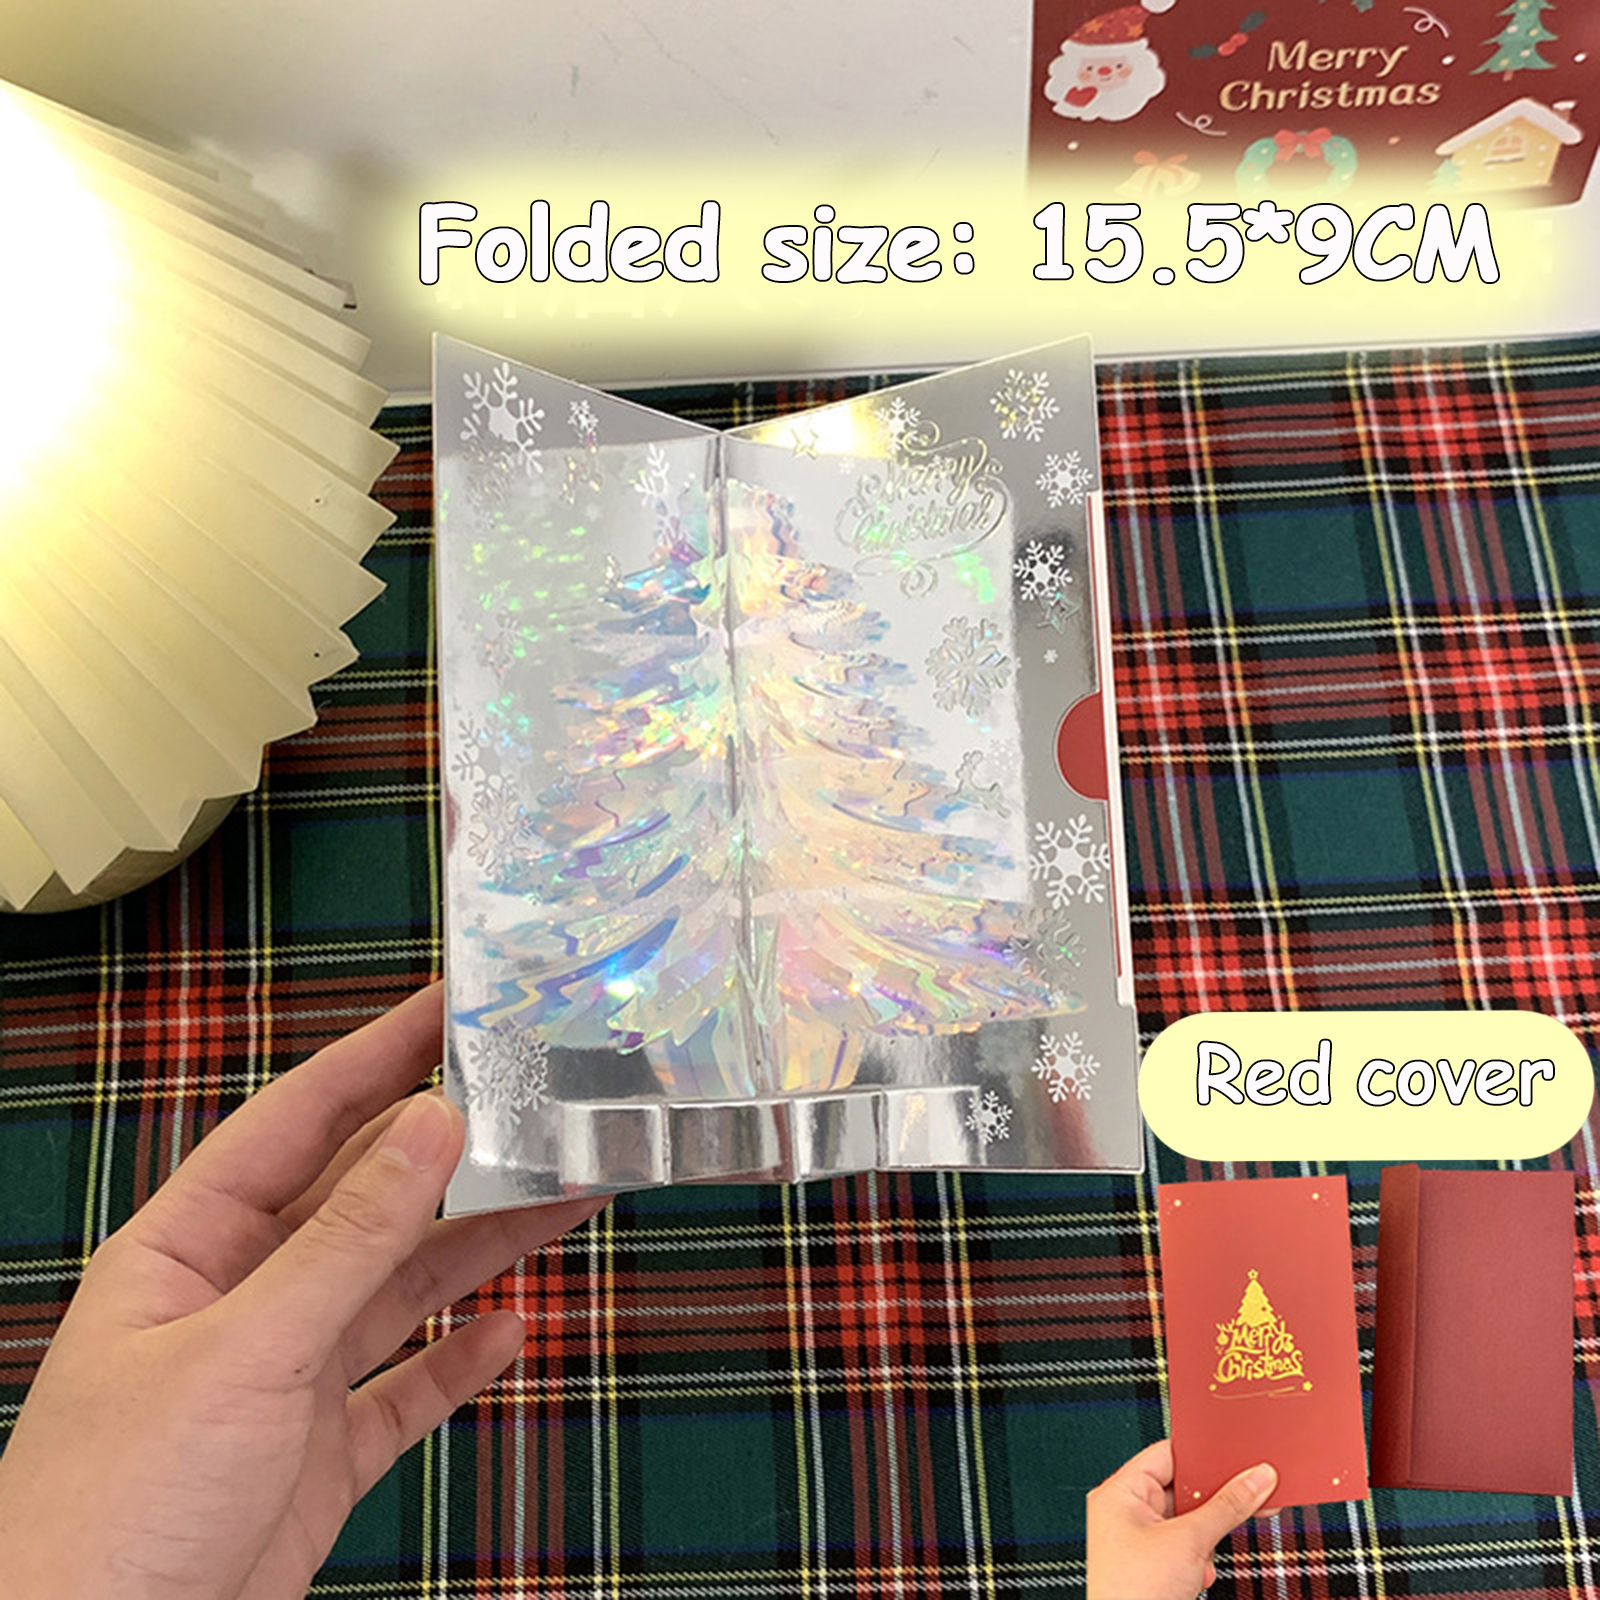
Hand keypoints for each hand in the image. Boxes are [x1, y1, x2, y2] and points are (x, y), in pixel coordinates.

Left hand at [0, 982, 606, 1599]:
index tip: (452, 1004)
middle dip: (455, 1153)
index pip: (298, 1121)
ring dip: (483, 1244)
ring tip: (566, 1193)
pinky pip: (406, 1389)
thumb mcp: (242, 1354)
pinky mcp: (317, 1456)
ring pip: (402, 1286)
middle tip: (542, 1100)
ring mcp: (282, 1380)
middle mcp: (241, 1301)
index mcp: (189, 1250)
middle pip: (367, 1200)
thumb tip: (431, 1126)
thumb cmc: (107, 1513)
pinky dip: (462, 1360)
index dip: (378, 1055)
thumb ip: (348, 1241)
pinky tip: (513, 1327)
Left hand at [1086, 1439, 1277, 1599]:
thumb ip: (1227, 1507)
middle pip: (1181, 1487)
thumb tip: (1257, 1478)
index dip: (1203, 1453)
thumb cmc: (1136, 1591)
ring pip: (1187, 1520)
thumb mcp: (1190, 1541)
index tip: (1239, 1455)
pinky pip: (1184, 1546)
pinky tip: (1196, 1576)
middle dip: (1210, 1504)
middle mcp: (1126, 1510)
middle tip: (1250, 1496)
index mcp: (1121, 1491)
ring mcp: (1138, 1539)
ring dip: (1204, 1539)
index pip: (1167, 1454)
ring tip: (1200, 1559)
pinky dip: (1197, 1559)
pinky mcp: (1152, 1565)